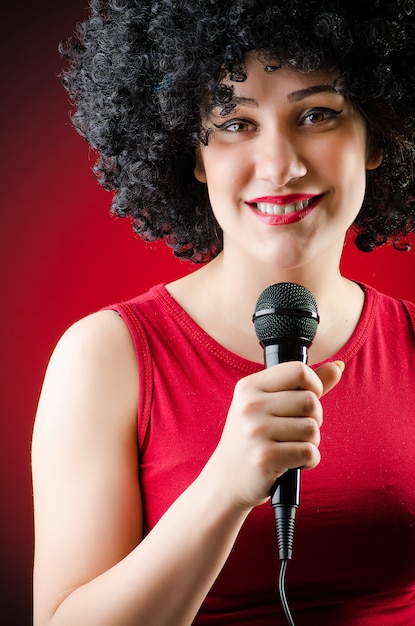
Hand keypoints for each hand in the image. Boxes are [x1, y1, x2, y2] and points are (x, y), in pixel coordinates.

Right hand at [208, 360, 343, 509]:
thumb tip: (338, 366)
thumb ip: (304, 386)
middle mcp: (249, 406)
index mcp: (249, 387)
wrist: (226, 479)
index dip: (314, 384)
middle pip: (310, 401)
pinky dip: (309, 460)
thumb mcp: (269, 405)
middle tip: (297, 430)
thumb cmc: (253, 438)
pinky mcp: (265, 458)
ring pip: (312, 428)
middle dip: (314, 418)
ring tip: (291, 446)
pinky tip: (292, 462)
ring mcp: (255, 432)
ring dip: (311, 441)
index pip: (298, 370)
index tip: (309, 397)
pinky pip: (309, 452)